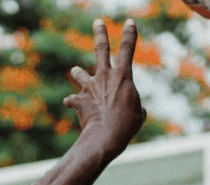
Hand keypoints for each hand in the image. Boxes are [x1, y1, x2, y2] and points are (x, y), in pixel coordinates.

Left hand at [63, 18, 146, 161]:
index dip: (129, 34)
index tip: (129, 22)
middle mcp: (104, 76)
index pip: (128, 49)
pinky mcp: (79, 100)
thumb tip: (132, 108)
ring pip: (79, 72)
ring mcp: (90, 87)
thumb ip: (135, 106)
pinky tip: (71, 105)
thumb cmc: (127, 127)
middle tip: (98, 22)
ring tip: (76, 72)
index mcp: (123, 77)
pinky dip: (72, 102)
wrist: (106, 137)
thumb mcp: (139, 115)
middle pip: (101, 48)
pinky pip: (72, 100)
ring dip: (78, 73)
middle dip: (100, 33)